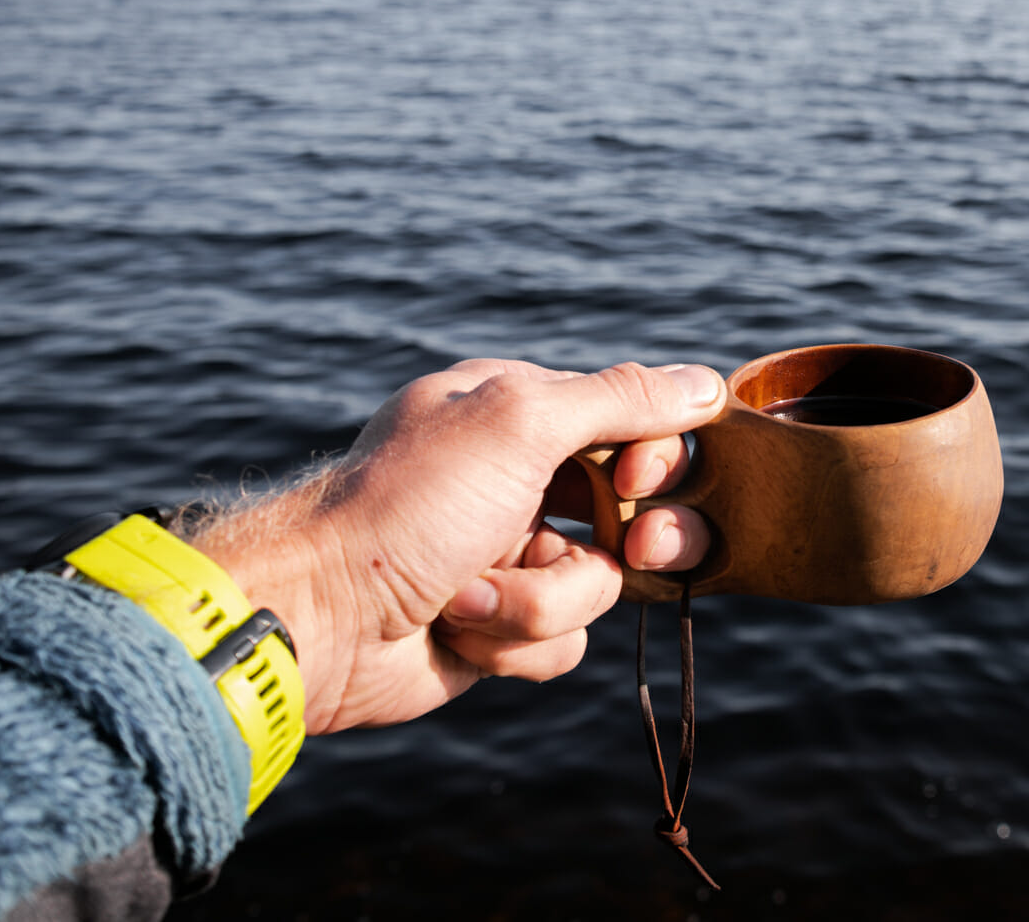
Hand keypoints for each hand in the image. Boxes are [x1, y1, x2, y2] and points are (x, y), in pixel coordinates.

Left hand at [191, 359, 725, 732]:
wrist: (322, 619)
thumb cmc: (409, 506)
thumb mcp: (520, 423)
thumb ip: (620, 400)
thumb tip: (706, 384)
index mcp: (518, 413)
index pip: (632, 424)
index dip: (652, 458)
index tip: (641, 476)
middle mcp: (517, 481)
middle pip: (635, 510)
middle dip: (629, 538)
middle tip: (625, 547)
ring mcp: (509, 556)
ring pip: (602, 588)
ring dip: (539, 600)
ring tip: (469, 594)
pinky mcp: (498, 628)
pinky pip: (562, 643)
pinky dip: (514, 641)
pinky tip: (457, 628)